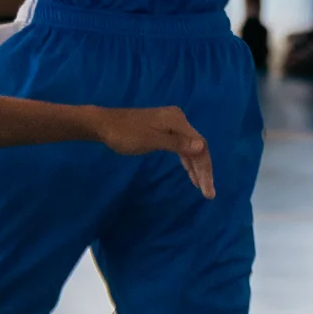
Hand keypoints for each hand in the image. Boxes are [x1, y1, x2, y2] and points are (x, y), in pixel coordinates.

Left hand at [93, 105, 214, 198]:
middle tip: (207, 193)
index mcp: (177, 120)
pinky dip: (185, 160)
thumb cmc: (126, 134)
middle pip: (197, 147)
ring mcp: (169, 124)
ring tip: (201, 187)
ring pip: (189, 148)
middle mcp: (177, 119)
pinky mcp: (162, 130)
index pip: (200, 145)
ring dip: (195, 167)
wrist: (104, 125)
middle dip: (203, 170)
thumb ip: (177, 144)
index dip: (206, 168)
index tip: (208, 191)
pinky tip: (189, 173)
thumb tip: (202, 146)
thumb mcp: (151, 140)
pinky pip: (180, 146)